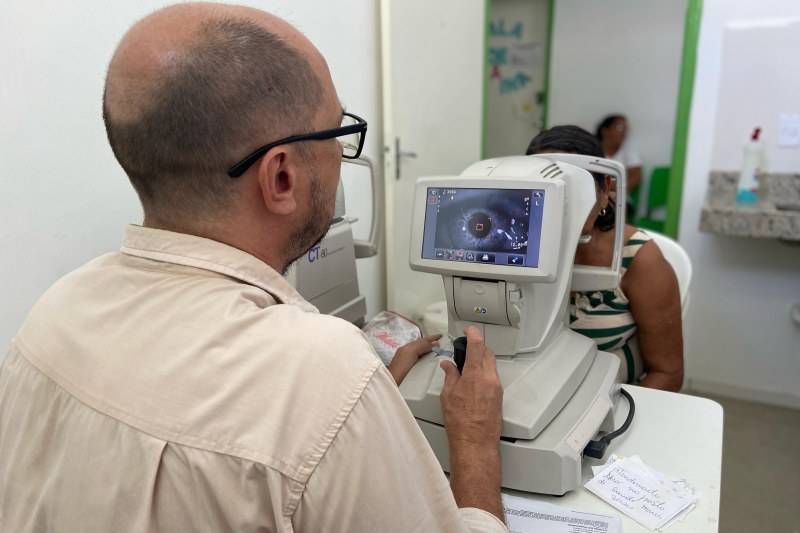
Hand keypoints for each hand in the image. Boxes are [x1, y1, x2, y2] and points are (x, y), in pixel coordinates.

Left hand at [388, 333, 441, 384]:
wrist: (394, 382)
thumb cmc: (401, 367)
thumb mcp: (411, 352)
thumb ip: (422, 346)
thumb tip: (435, 343)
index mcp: (408, 347)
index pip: (422, 340)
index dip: (432, 337)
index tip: (441, 336)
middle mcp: (408, 352)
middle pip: (422, 345)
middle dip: (431, 342)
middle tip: (442, 342)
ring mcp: (409, 361)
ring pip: (422, 352)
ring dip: (430, 350)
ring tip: (439, 350)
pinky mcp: (411, 369)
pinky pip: (422, 360)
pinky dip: (427, 358)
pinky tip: (431, 361)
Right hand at [439, 326, 502, 445]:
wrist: (475, 442)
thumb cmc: (461, 421)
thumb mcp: (448, 395)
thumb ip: (450, 375)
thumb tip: (448, 366)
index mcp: (476, 373)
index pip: (477, 344)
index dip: (472, 333)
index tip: (468, 330)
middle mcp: (490, 378)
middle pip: (487, 353)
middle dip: (478, 348)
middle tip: (465, 352)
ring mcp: (496, 387)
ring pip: (491, 366)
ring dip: (481, 363)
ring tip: (466, 371)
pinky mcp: (499, 397)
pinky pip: (493, 379)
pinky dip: (484, 375)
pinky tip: (473, 384)